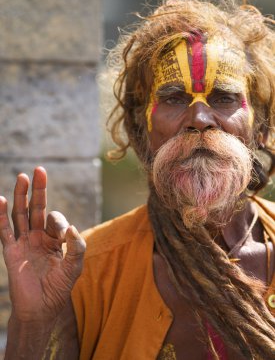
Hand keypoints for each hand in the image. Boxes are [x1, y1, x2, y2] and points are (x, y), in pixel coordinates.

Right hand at [0, 167, 85, 322]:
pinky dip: (2, 215)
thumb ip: (77, 247)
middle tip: (39, 170)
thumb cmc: (60, 287)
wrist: (42, 308)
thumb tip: (72, 227)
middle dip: (38, 190)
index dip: (59, 222)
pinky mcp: (12, 251)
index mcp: (54, 239)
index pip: (55, 219)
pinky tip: (2, 199)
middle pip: (36, 208)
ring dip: (21, 196)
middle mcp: (38, 237)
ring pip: (20, 214)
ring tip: (22, 177)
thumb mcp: (75, 266)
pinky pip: (5, 231)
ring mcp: (24, 242)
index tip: (64, 235)